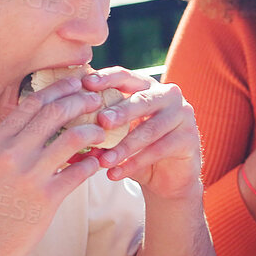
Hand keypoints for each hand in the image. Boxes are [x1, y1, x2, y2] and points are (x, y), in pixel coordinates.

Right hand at [0, 76, 108, 255]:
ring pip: (72, 138)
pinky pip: (78, 172)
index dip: (58, 89)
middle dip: (80, 101)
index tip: (76, 84)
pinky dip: (92, 163)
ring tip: (103, 130)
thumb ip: (6, 145)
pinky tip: (98, 161)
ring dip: (93, 130)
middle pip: (54, 112)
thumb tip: (33, 127)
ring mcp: (28, 176)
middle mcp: (10, 153)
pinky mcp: (46, 200)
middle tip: (96, 99)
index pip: (32, 103)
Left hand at [82, 68, 201, 200]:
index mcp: (147, 87)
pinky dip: (135, 163)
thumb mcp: (116, 137)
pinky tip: (116, 174)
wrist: (167, 179)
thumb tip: (65, 130)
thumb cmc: (136, 151)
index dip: (107, 79)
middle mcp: (168, 96)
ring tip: (103, 161)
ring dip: (124, 146)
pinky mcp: (190, 139)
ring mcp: (183, 116)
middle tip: (101, 121)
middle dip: (120, 111)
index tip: (87, 84)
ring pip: (150, 129)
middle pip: (141, 100)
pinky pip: (159, 150)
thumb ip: (98, 130)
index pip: (126, 76)